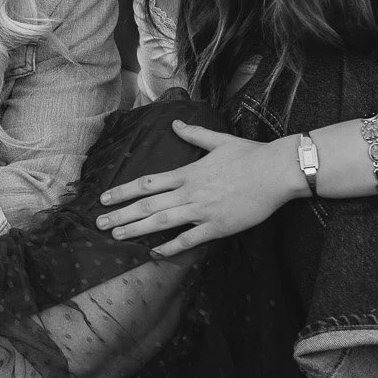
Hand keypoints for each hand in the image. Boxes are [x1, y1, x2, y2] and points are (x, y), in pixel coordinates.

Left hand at [96, 120, 302, 256]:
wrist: (278, 171)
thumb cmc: (251, 155)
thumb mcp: (219, 140)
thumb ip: (194, 134)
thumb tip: (175, 124)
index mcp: (187, 172)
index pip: (146, 183)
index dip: (123, 191)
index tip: (104, 198)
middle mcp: (189, 192)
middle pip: (147, 204)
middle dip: (121, 214)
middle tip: (99, 224)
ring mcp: (202, 210)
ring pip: (162, 222)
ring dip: (137, 230)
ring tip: (117, 236)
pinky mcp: (218, 226)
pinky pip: (189, 239)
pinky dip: (171, 247)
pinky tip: (155, 253)